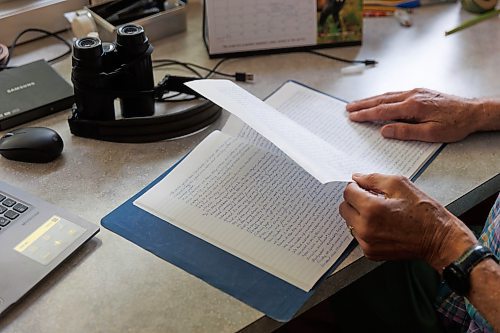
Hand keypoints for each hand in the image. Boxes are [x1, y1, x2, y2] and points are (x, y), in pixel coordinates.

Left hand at [339, 173, 476, 271]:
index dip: (356, 187)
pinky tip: (382, 226)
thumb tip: (357, 178)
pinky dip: (365, 229)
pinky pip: (358, 236)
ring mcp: (367, 242)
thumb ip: (373, 179)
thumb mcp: (400, 185)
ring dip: (359, 216)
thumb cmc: (424, 212)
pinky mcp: (370, 253)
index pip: (348, 192)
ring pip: (350, 222)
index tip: (364, 188)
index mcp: (371, 209)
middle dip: (355, 201)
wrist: (438, 239)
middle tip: (372, 200)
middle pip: (344, 208)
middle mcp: (365, 228)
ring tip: (380, 214)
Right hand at [346, 88, 482, 142]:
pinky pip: (396, 94)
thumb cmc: (455, 124)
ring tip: (358, 104)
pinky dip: (383, 97)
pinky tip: (379, 99)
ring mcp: (416, 92)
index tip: (353, 116)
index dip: (366, 114)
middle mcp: (412, 95)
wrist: (473, 111)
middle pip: (381, 99)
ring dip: (371, 100)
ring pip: (388, 95)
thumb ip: (405, 131)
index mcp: (413, 106)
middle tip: (348, 108)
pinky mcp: (420, 92)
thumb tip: (385, 130)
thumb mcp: (431, 133)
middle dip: (363, 104)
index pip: (383, 110)